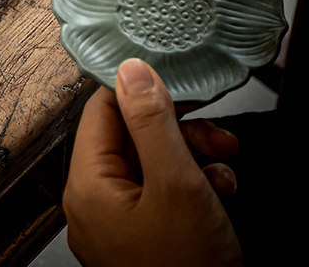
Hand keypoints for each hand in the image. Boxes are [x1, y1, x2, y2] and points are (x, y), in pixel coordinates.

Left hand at [63, 59, 241, 266]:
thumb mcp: (177, 184)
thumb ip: (152, 122)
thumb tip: (131, 70)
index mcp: (88, 185)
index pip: (101, 111)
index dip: (139, 93)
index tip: (174, 87)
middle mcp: (93, 204)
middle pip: (129, 139)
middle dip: (177, 131)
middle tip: (213, 134)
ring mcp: (116, 227)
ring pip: (149, 167)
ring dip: (191, 157)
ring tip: (224, 166)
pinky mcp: (140, 242)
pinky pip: (158, 198)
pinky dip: (190, 188)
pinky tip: (220, 193)